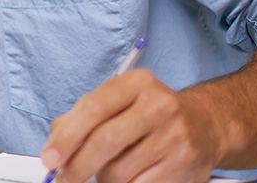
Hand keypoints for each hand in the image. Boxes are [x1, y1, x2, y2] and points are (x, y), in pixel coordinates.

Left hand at [41, 70, 228, 182]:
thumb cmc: (149, 114)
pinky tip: (129, 178)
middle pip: (105, 141)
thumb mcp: (118, 101)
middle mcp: (159, 106)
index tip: (49, 158)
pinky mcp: (184, 165)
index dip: (66, 137)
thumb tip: (55, 144)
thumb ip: (83, 117)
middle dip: (78, 166)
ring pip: (120, 170)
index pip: (92, 108)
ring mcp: (175, 136)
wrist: (207, 125)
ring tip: (107, 172)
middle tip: (65, 177)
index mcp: (136, 83)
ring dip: (104, 178)